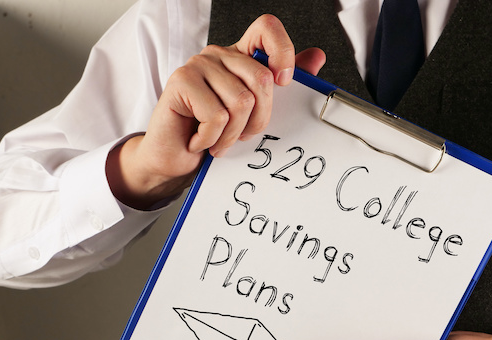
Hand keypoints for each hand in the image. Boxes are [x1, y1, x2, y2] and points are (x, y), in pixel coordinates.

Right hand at [106, 14, 325, 208]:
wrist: (175, 158)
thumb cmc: (212, 135)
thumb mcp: (253, 113)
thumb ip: (280, 87)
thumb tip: (316, 57)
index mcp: (239, 58)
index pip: (266, 28)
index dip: (282, 50)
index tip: (283, 82)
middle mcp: (219, 55)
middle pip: (261, 78)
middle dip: (258, 120)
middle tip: (242, 136)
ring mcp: (198, 65)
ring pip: (241, 102)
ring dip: (232, 135)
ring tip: (219, 141)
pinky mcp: (181, 81)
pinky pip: (217, 116)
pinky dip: (212, 139)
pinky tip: (200, 139)